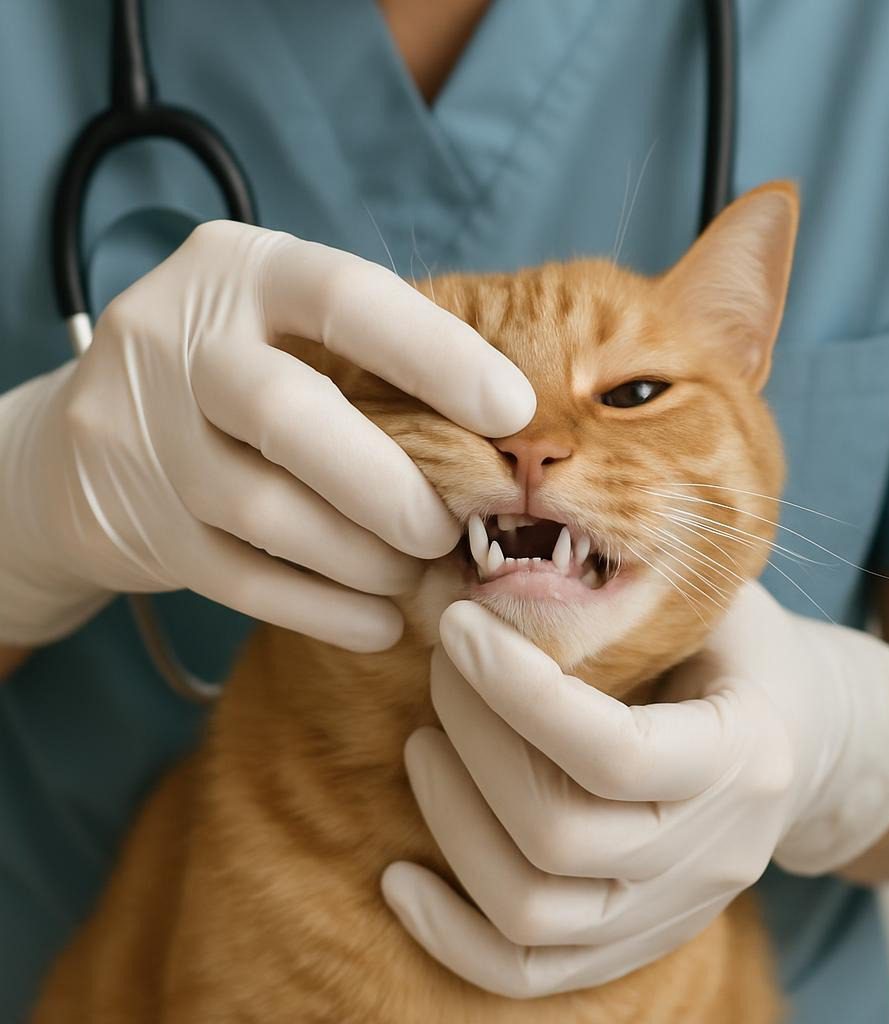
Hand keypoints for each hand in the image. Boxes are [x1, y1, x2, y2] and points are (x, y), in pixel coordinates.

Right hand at [0, 222, 533, 647]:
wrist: (80, 444)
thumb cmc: (237, 375)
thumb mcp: (287, 326)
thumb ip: (372, 355)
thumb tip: (505, 430)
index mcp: (240, 271)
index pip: (344, 296)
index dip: (436, 355)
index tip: (512, 411)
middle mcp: (177, 340)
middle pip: (289, 413)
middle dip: (390, 485)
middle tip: (450, 529)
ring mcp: (143, 437)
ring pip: (266, 511)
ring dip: (363, 557)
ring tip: (413, 571)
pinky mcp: (137, 526)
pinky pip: (241, 583)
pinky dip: (325, 611)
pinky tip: (378, 622)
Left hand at [381, 584, 888, 996]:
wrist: (802, 738)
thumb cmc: (743, 649)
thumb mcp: (716, 598)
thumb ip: (637, 584)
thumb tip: (511, 550)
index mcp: (746, 757)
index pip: (614, 753)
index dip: (518, 692)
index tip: (459, 626)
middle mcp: (715, 854)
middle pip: (558, 834)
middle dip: (474, 741)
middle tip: (441, 666)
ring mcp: (674, 913)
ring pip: (532, 908)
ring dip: (452, 821)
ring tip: (422, 743)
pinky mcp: (633, 943)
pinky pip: (529, 973)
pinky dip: (450, 934)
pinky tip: (399, 878)